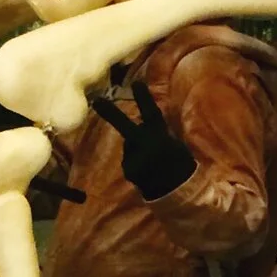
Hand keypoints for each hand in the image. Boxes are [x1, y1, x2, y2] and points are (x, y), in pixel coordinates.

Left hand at [87, 75, 195, 200]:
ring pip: (129, 147)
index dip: (144, 99)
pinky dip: (135, 164)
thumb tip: (140, 127)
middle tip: (97, 101)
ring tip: (152, 163)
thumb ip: (157, 135)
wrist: (178, 193)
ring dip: (136, 150)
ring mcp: (136, 159)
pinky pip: (129, 161)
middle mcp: (148, 146)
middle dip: (110, 113)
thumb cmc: (178, 166)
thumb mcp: (175, 145)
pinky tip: (147, 172)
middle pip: (126, 126)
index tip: (136, 83)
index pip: (152, 114)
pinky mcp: (129, 171)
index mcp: (162, 137)